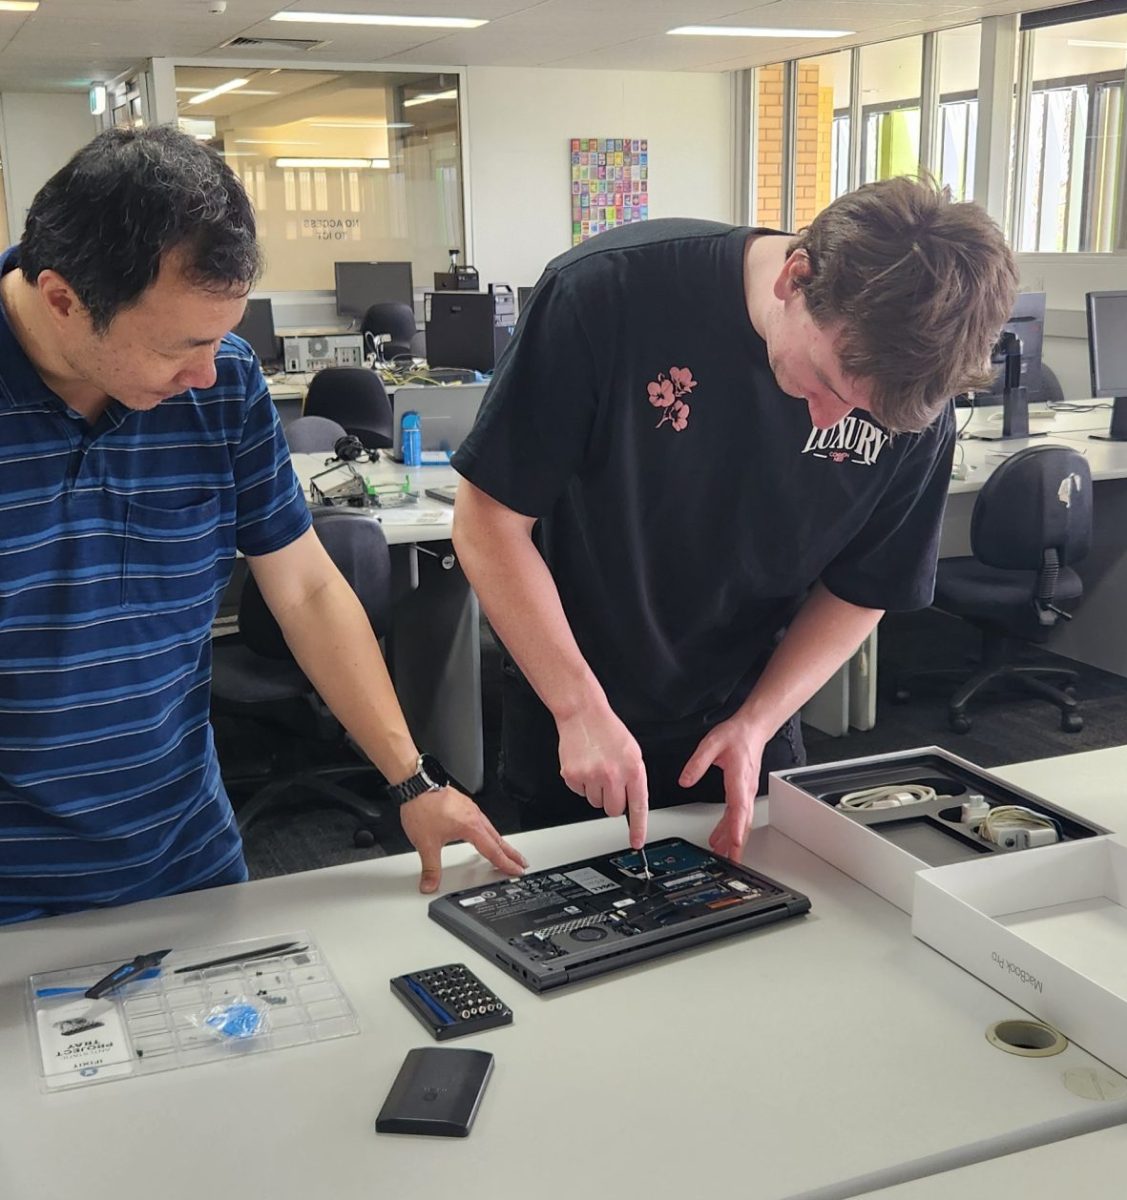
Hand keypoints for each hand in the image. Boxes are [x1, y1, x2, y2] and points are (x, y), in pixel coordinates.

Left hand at [398, 786, 527, 893]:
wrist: (416, 785)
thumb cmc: (422, 808)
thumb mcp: (425, 844)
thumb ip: (430, 868)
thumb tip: (430, 884)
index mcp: (471, 827)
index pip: (493, 851)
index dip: (506, 863)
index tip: (517, 869)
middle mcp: (474, 816)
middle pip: (498, 839)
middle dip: (511, 852)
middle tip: (522, 862)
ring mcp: (470, 808)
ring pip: (491, 828)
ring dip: (500, 841)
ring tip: (505, 850)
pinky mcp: (463, 804)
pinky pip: (482, 820)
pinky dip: (488, 831)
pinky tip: (482, 833)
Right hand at [556, 705, 647, 847]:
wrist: (583, 714)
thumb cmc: (608, 731)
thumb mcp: (632, 752)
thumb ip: (633, 777)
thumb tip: (630, 802)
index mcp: (632, 769)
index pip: (638, 806)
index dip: (638, 828)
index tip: (636, 842)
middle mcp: (612, 774)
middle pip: (613, 810)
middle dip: (612, 801)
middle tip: (610, 783)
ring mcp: (591, 776)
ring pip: (595, 803)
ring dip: (596, 791)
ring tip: (596, 769)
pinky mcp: (572, 776)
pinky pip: (579, 793)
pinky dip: (581, 784)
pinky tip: (585, 766)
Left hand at [679, 718, 763, 860]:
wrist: (753, 729)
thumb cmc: (737, 736)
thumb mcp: (712, 743)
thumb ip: (697, 762)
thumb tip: (684, 780)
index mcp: (739, 778)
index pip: (739, 807)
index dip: (736, 827)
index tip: (735, 842)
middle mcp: (745, 789)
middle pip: (742, 821)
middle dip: (737, 843)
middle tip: (731, 862)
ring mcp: (746, 792)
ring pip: (741, 821)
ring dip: (733, 840)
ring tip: (724, 856)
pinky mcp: (743, 793)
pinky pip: (738, 815)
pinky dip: (731, 829)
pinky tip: (721, 838)